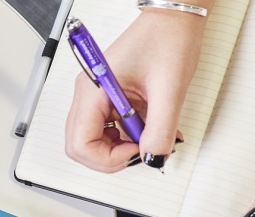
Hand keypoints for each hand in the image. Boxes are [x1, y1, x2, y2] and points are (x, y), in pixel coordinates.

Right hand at [64, 10, 205, 172]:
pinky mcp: (110, 97)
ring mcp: (98, 96)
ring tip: (149, 136)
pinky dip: (129, 137)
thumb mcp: (169, 89)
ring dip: (121, 147)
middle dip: (110, 157)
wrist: (174, 20)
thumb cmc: (167, 39)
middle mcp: (89, 94)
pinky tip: (149, 128)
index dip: (107, 157)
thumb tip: (153, 158)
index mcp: (94, 89)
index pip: (80, 143)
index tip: (137, 151)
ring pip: (94, 140)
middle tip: (141, 151)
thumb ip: (160, 130)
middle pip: (80, 145)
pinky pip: (110, 128)